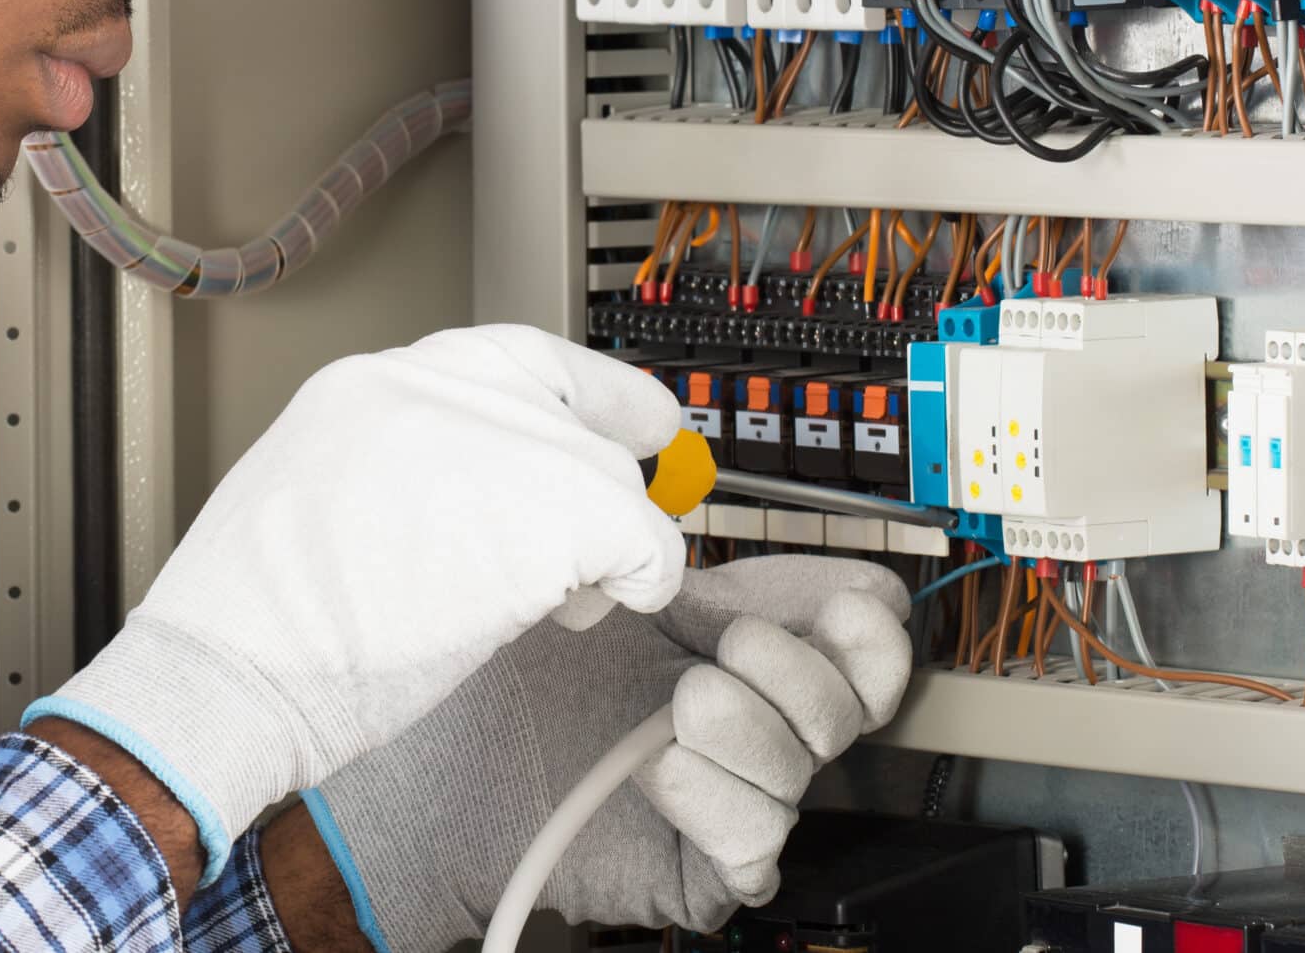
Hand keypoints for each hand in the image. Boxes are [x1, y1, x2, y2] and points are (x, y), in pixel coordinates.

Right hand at [26, 325, 688, 878]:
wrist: (230, 670)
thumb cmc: (253, 624)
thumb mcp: (317, 496)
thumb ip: (405, 471)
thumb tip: (483, 502)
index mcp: (367, 386)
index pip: (505, 358)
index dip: (577, 392)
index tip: (620, 419)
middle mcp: (430, 389)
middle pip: (567, 401)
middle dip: (604, 468)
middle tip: (620, 530)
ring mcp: (490, 439)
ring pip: (604, 474)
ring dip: (603, 545)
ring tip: (565, 601)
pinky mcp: (546, 507)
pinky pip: (641, 538)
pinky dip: (638, 578)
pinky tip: (591, 610)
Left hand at [301, 556, 912, 952]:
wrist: (438, 761)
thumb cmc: (501, 662)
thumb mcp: (577, 566)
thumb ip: (626, 507)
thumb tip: (672, 442)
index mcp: (740, 631)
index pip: (860, 627)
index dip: (866, 616)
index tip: (839, 604)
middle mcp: (748, 711)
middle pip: (861, 699)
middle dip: (804, 667)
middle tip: (727, 647)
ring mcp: (731, 788)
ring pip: (811, 767)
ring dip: (746, 726)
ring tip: (675, 706)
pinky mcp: (704, 861)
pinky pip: (761, 841)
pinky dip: (714, 798)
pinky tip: (655, 769)